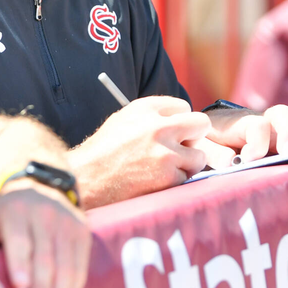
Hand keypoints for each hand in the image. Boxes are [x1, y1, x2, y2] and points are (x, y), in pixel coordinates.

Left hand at [0, 183, 90, 287]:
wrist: (43, 187)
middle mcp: (45, 215)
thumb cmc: (8, 213)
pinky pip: (80, 266)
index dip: (21, 262)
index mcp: (17, 212)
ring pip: (66, 265)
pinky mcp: (82, 233)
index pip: (20, 240)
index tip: (21, 286)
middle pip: (45, 257)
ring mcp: (67, 224)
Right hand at [69, 96, 210, 207]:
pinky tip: (156, 181)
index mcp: (145, 109)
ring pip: (199, 155)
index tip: (174, 130)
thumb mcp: (122, 120)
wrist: (87, 179)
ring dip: (187, 163)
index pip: (182, 106)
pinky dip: (175, 181)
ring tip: (165, 168)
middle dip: (195, 136)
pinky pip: (186, 177)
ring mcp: (165, 152)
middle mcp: (157, 126)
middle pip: (200, 123)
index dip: (179, 120)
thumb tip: (180, 121)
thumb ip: (151, 117)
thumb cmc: (103, 151)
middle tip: (183, 147)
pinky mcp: (168, 175)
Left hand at [210, 103, 287, 162]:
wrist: (215, 130)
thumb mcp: (202, 146)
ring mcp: (279, 124)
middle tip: (287, 153)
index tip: (247, 160)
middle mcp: (263, 119)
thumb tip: (231, 160)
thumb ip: (212, 153)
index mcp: (239, 123)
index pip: (256, 125)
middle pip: (283, 112)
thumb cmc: (209, 140)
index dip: (257, 145)